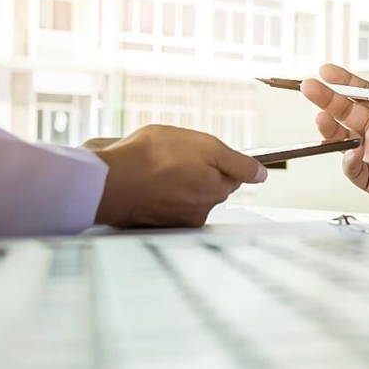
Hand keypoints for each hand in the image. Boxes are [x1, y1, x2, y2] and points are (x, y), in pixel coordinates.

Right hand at [92, 125, 267, 227]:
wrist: (107, 180)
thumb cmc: (153, 158)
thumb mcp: (205, 146)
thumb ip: (238, 162)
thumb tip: (262, 175)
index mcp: (217, 190)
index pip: (233, 173)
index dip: (218, 158)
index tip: (203, 153)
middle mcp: (202, 210)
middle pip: (210, 184)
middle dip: (198, 168)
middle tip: (174, 155)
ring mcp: (177, 219)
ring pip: (187, 192)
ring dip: (177, 179)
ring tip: (156, 167)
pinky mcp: (155, 223)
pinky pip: (165, 202)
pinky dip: (158, 191)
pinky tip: (145, 181)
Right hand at [301, 61, 368, 220]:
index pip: (363, 92)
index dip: (344, 80)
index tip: (326, 70)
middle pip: (346, 112)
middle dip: (326, 98)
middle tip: (310, 86)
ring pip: (343, 139)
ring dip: (329, 128)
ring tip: (322, 118)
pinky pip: (354, 170)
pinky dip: (347, 161)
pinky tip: (351, 150)